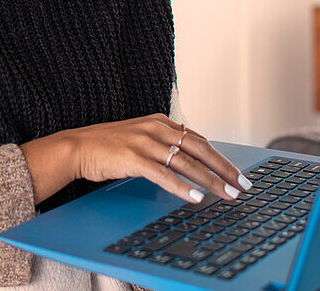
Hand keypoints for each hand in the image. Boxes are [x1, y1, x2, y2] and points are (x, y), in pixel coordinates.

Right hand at [21, 114, 250, 205]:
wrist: (77, 147)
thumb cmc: (108, 146)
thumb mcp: (141, 138)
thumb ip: (164, 144)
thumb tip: (189, 160)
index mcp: (160, 122)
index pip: (199, 140)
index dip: (220, 157)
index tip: (236, 173)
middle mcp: (156, 129)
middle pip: (199, 150)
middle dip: (224, 169)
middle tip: (242, 185)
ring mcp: (145, 143)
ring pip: (186, 163)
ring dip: (210, 181)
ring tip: (227, 194)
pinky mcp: (133, 158)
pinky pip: (163, 175)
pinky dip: (181, 187)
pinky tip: (195, 197)